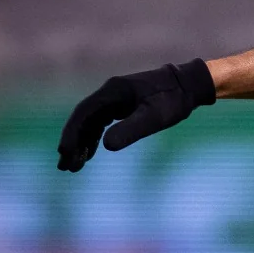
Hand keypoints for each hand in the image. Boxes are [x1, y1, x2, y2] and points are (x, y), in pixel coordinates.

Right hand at [57, 59, 215, 171]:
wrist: (189, 85)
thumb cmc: (173, 99)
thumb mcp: (154, 117)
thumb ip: (131, 129)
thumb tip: (106, 146)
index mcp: (112, 92)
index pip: (83, 113)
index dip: (72, 133)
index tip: (64, 153)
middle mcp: (109, 93)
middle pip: (83, 119)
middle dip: (73, 143)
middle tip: (65, 167)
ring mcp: (114, 99)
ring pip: (91, 123)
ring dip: (81, 143)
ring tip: (73, 166)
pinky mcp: (122, 106)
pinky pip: (101, 124)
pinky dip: (94, 139)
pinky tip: (89, 154)